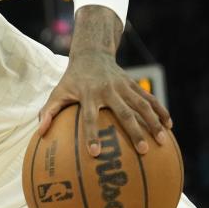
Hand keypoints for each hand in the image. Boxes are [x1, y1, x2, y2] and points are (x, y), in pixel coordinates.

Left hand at [38, 51, 171, 155]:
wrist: (92, 54)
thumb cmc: (72, 79)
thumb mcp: (57, 92)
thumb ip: (48, 112)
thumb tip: (40, 133)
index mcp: (88, 94)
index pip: (89, 117)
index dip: (92, 135)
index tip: (95, 153)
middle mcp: (108, 90)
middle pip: (124, 113)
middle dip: (134, 132)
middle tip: (143, 149)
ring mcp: (124, 87)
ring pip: (142, 106)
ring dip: (153, 123)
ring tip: (161, 141)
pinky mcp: (134, 85)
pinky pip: (149, 99)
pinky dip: (160, 111)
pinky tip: (169, 125)